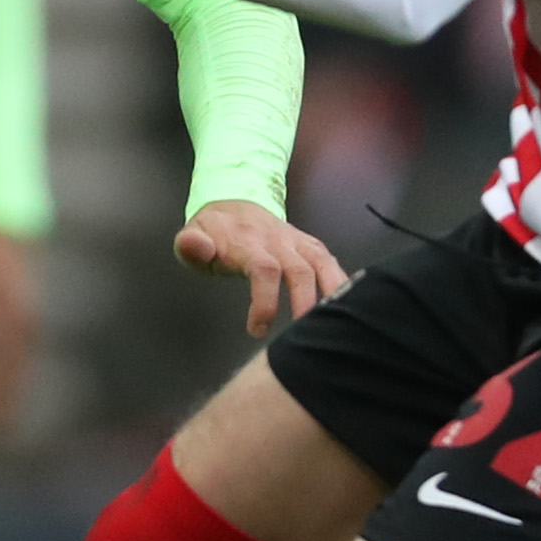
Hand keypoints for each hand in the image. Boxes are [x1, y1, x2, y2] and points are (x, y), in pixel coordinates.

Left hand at [176, 200, 347, 337]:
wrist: (234, 203)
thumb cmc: (213, 233)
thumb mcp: (193, 236)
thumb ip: (191, 245)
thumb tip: (193, 245)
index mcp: (248, 242)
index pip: (263, 269)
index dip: (265, 301)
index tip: (257, 330)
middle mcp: (278, 241)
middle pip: (300, 271)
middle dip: (304, 303)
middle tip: (302, 337)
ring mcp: (297, 242)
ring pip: (322, 264)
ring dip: (332, 294)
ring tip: (336, 326)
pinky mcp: (310, 246)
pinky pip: (330, 262)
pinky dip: (342, 283)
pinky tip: (348, 308)